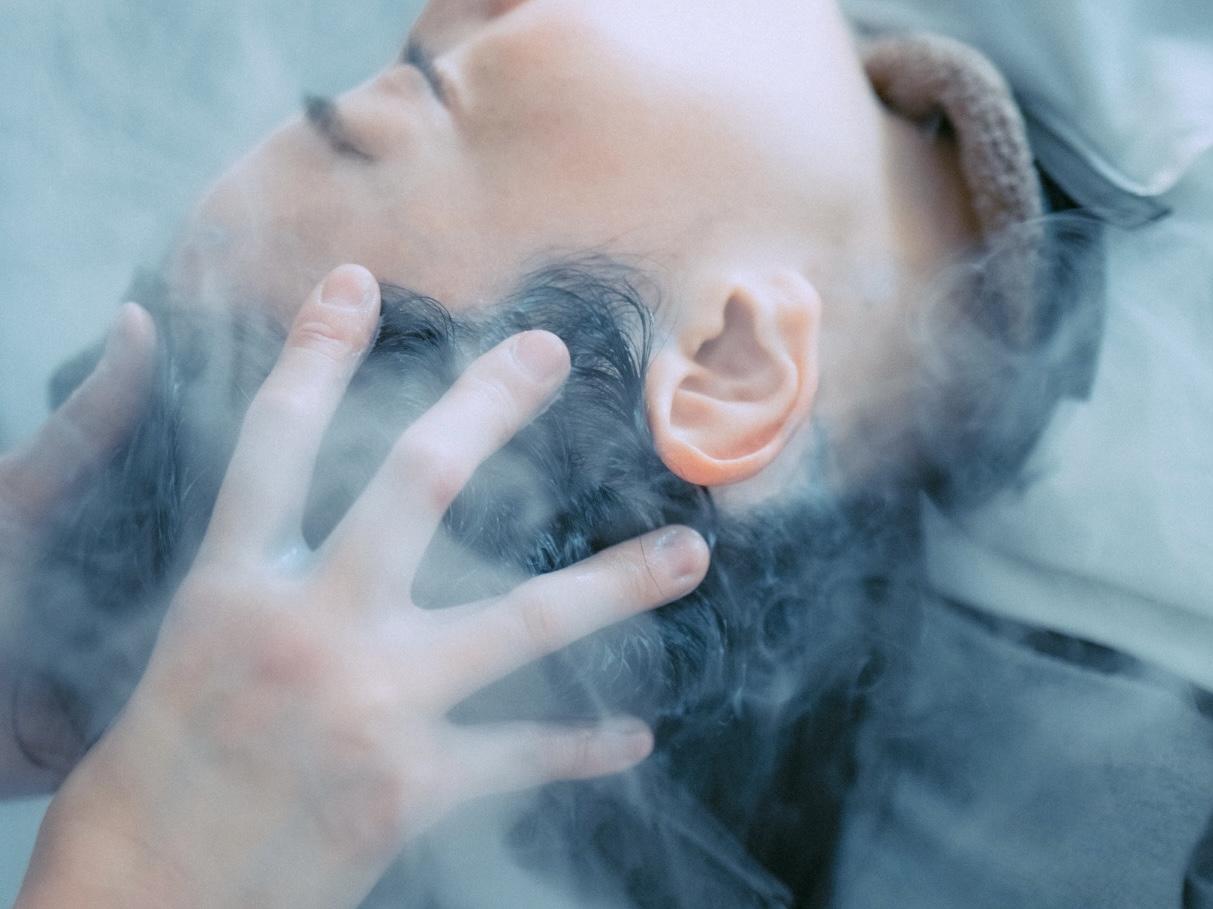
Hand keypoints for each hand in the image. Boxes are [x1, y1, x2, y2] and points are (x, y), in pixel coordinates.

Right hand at [18, 265, 708, 908]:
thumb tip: (284, 530)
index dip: (314, 353)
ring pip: (524, 619)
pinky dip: (580, 746)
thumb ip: (244, 584)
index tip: (355, 282)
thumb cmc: (147, 783)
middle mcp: (311, 629)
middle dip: (490, 405)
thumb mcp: (178, 659)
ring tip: (692, 554)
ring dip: (618, 583)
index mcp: (233, 589)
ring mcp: (373, 704)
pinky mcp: (412, 787)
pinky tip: (635, 738)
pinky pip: (521, 753)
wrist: (144, 906)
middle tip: (551, 353)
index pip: (274, 441)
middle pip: (420, 482)